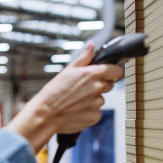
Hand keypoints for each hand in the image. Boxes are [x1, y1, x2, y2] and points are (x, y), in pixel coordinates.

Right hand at [7, 41, 122, 150]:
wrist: (45, 114)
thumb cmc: (53, 92)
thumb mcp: (67, 71)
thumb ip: (83, 58)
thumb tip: (91, 46)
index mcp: (93, 74)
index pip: (116, 71)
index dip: (111, 73)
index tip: (105, 75)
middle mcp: (98, 88)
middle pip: (108, 85)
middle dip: (99, 86)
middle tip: (82, 89)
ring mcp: (97, 103)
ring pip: (101, 99)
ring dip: (92, 100)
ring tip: (76, 101)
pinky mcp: (95, 117)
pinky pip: (96, 112)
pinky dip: (89, 112)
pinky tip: (76, 110)